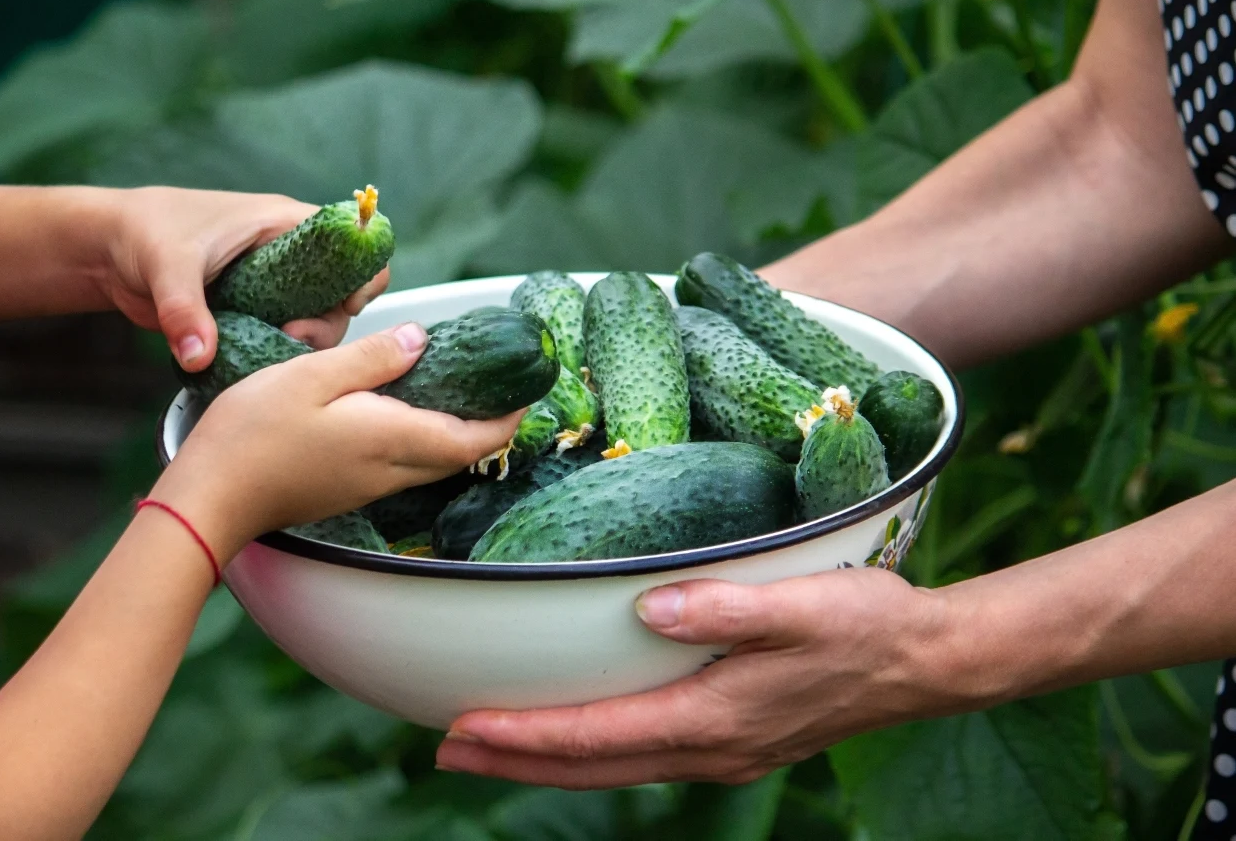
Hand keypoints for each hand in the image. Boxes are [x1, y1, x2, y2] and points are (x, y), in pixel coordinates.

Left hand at [92, 186, 390, 369]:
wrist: (106, 250)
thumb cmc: (142, 231)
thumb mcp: (167, 265)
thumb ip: (184, 310)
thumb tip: (199, 355)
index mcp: (282, 224)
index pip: (352, 241)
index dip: (362, 273)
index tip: (344, 305)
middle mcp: (286, 255)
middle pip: (339, 293)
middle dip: (327, 323)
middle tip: (293, 339)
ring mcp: (271, 287)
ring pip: (314, 320)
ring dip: (304, 343)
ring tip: (275, 353)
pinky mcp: (253, 314)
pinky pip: (283, 336)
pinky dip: (280, 352)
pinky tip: (262, 362)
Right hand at [151, 323, 522, 560]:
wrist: (209, 498)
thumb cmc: (254, 433)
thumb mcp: (313, 375)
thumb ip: (373, 357)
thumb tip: (421, 338)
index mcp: (392, 439)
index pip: (474, 439)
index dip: (507, 420)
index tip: (527, 394)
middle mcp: (389, 471)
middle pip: (458, 454)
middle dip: (489, 427)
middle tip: (499, 389)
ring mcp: (366, 488)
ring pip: (430, 462)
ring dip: (454, 434)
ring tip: (456, 393)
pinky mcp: (345, 492)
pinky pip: (400, 466)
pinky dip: (418, 440)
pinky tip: (401, 412)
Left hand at [435, 568, 954, 788]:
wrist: (926, 663)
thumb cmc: (866, 624)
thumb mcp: (801, 603)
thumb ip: (723, 607)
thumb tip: (646, 613)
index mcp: (715, 715)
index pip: (598, 733)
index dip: (527, 734)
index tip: (464, 726)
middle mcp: (712, 747)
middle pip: (594, 765)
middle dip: (517, 759)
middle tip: (447, 749)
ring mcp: (725, 752)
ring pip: (616, 768)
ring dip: (549, 760)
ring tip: (491, 747)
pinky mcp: (737, 741)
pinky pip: (645, 758)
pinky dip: (595, 752)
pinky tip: (578, 738)